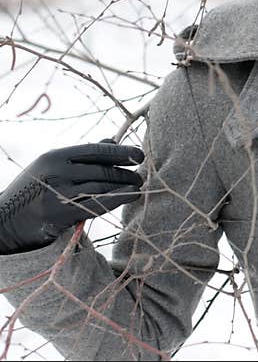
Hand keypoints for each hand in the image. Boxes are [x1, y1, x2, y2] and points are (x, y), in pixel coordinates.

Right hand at [0, 139, 144, 253]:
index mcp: (54, 157)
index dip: (120, 152)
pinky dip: (119, 199)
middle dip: (126, 173)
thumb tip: (111, 140)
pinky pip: (98, 204)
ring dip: (125, 186)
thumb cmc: (33, 190)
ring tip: (138, 186)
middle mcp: (56, 172)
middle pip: (103, 170)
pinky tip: (131, 196)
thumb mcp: (51, 166)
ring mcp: (59, 194)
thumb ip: (81, 155)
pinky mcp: (62, 215)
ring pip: (103, 187)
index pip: (95, 150)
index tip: (139, 155)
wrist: (3, 221)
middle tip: (140, 176)